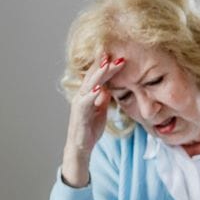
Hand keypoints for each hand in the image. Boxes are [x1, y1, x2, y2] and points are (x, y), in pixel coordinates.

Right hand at [61, 54, 125, 186]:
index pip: (99, 75)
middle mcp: (82, 95)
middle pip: (94, 76)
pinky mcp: (79, 114)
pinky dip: (92, 94)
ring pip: (89, 85)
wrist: (81, 145)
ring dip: (99, 74)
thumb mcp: (101, 108)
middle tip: (117, 54)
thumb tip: (111, 85)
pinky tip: (99, 88)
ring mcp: (80, 103)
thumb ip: (105, 96)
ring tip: (107, 64)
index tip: (119, 54)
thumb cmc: (90, 126)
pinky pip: (85, 102)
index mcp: (89, 92)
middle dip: (104, 64)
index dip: (107, 65)